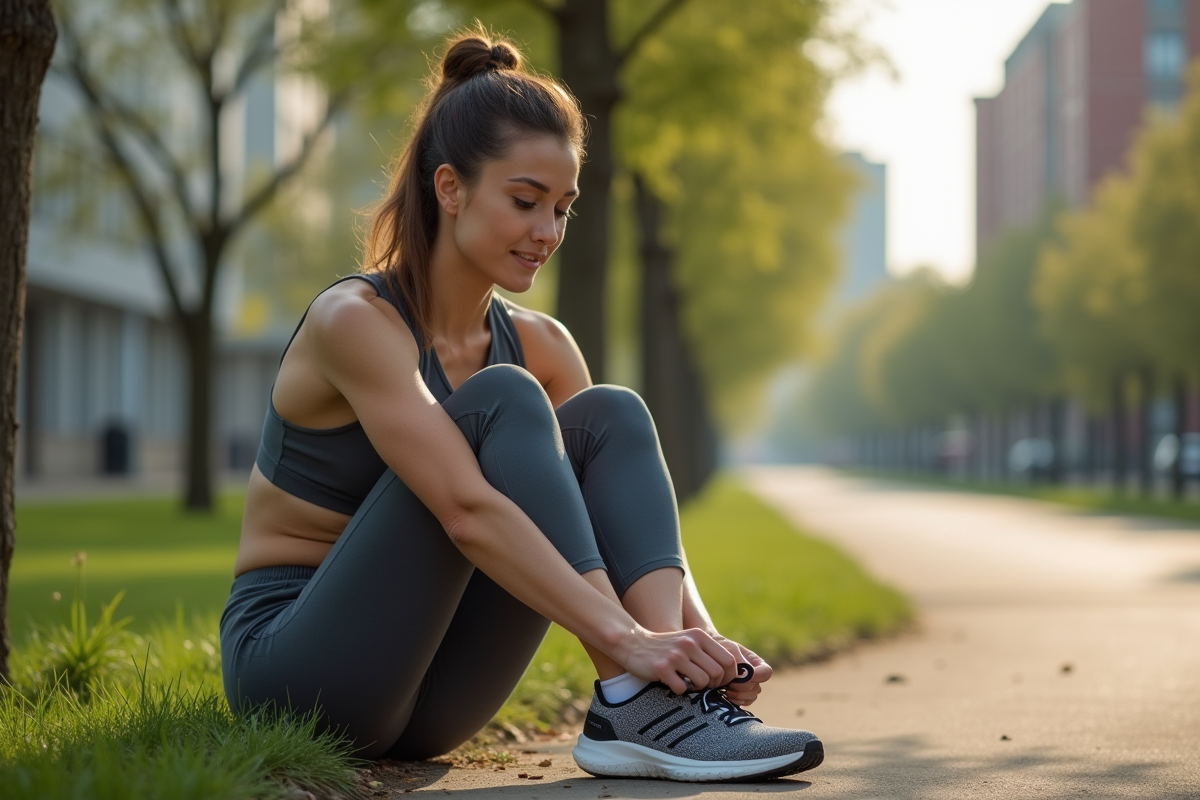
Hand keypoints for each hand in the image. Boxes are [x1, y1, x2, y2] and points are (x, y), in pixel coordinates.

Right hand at [620, 626, 737, 694]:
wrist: (634, 643)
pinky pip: (683, 688)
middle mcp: (689, 644)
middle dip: (714, 685)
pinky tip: (673, 683)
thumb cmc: (667, 647)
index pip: (729, 660)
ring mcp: (676, 656)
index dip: (729, 676)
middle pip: (718, 673)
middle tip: (703, 685)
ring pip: (703, 682)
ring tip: (688, 683)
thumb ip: (709, 652)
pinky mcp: (662, 668)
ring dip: (698, 688)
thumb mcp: (689, 641)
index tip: (720, 682)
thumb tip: (734, 673)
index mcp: (699, 636)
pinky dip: (680, 690)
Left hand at [712, 635, 771, 706]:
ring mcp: (748, 687)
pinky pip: (745, 703)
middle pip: (757, 687)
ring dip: (739, 694)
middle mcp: (755, 676)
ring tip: (726, 689)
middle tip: (730, 682)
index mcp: (756, 663)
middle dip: (743, 686)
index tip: (747, 675)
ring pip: (752, 696)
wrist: (709, 654)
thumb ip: (738, 660)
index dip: (759, 676)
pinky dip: (737, 701)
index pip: (766, 672)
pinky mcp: (740, 695)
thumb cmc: (721, 648)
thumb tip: (745, 675)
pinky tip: (727, 695)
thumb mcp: (730, 649)